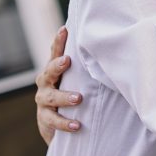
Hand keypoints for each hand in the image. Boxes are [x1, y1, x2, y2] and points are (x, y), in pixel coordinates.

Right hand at [35, 27, 80, 144]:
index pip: (55, 53)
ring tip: (79, 98)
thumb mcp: (78, 79)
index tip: (64, 29)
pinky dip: (65, 123)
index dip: (58, 41)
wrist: (58, 124)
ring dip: (64, 97)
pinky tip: (77, 126)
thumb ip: (88, 67)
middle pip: (48, 71)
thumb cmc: (74, 93)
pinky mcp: (45, 118)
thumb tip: (112, 50)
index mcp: (54, 70)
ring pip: (50, 97)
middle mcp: (46, 82)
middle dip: (57, 65)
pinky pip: (53, 120)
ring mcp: (43, 100)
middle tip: (67, 60)